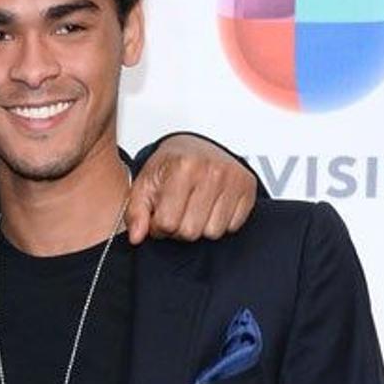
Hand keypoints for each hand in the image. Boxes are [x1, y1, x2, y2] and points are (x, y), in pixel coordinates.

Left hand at [127, 135, 256, 243]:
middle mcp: (212, 171)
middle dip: (179, 228)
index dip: (158, 226)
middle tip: (177, 211)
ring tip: (193, 209)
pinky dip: (220, 222)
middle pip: (190, 232)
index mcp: (183, 167)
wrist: (195, 146)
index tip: (159, 214)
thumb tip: (137, 236)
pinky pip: (232, 227)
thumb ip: (135, 212)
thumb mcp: (144, 186)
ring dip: (200, 227)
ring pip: (213, 233)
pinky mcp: (248, 188)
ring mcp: (233, 179)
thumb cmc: (170, 167)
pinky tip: (211, 207)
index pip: (167, 223)